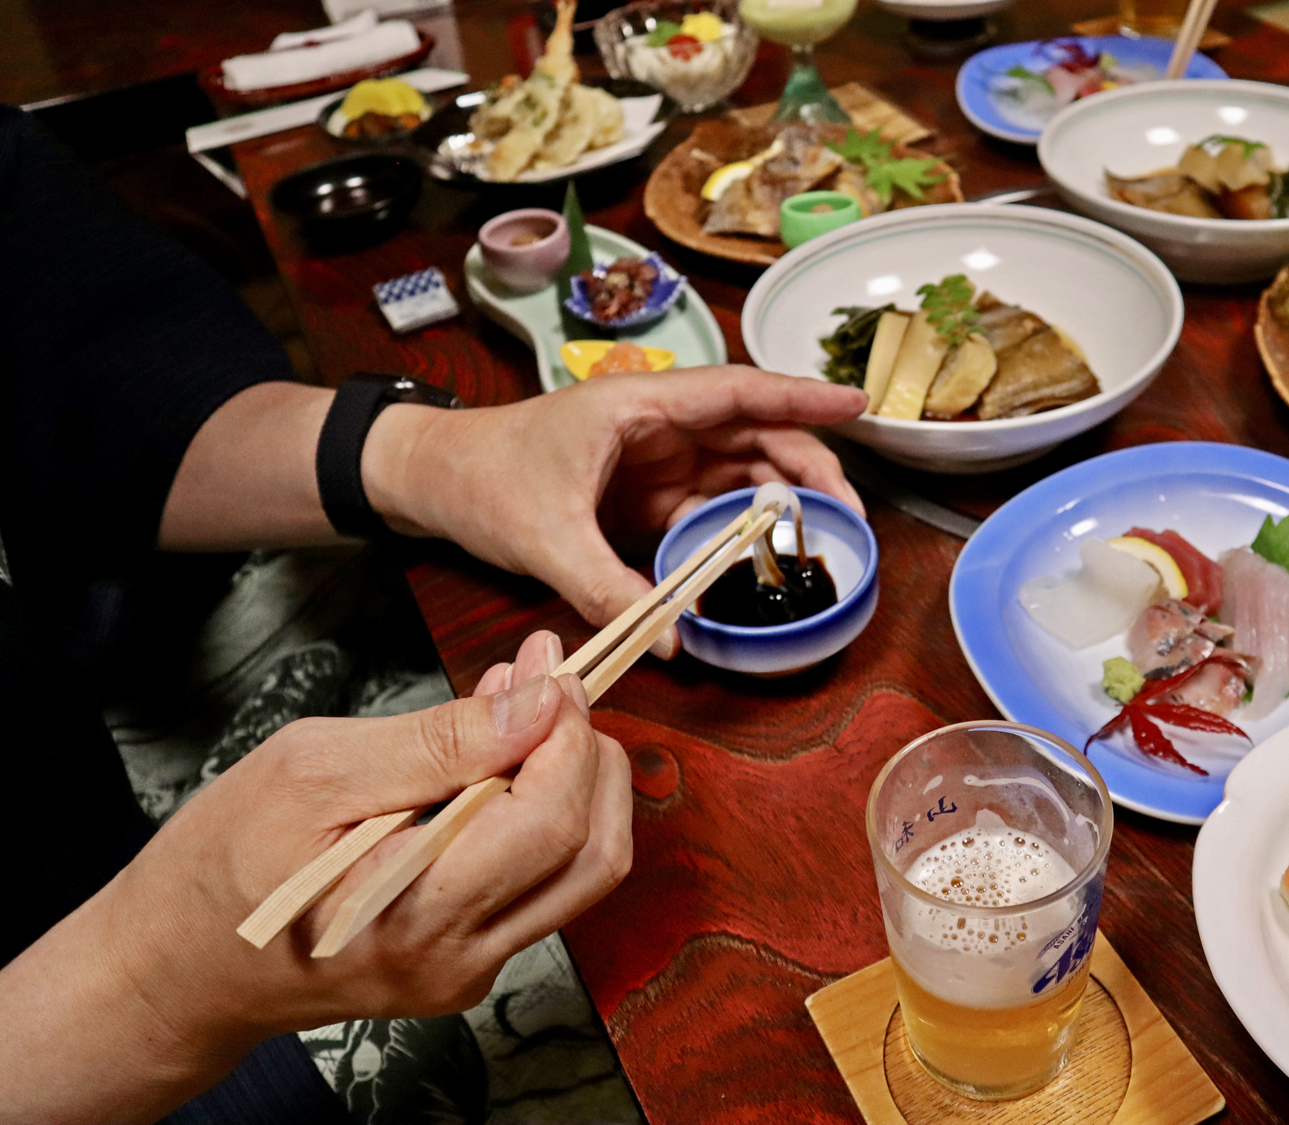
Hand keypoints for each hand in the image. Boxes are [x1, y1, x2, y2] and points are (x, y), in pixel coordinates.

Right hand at [0, 631, 631, 1122]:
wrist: (173, 968)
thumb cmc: (220, 864)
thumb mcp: (311, 771)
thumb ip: (439, 741)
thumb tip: (541, 703)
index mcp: (417, 911)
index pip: (553, 818)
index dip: (569, 732)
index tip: (550, 665)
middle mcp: (459, 957)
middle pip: (592, 849)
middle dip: (588, 751)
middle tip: (549, 678)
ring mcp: (468, 969)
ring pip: (582, 871)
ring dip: (575, 780)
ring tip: (526, 707)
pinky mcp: (467, 964)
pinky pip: (540, 885)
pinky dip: (542, 813)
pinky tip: (498, 760)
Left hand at [368, 367, 868, 656]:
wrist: (431, 479)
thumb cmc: (482, 476)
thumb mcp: (542, 534)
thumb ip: (606, 585)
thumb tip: (667, 638)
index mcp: (639, 406)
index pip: (739, 393)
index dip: (802, 399)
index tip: (857, 404)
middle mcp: (658, 427)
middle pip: (755, 435)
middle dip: (809, 467)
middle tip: (850, 512)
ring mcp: (656, 463)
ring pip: (740, 473)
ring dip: (782, 501)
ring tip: (822, 538)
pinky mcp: (646, 499)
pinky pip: (709, 512)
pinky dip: (743, 532)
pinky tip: (768, 558)